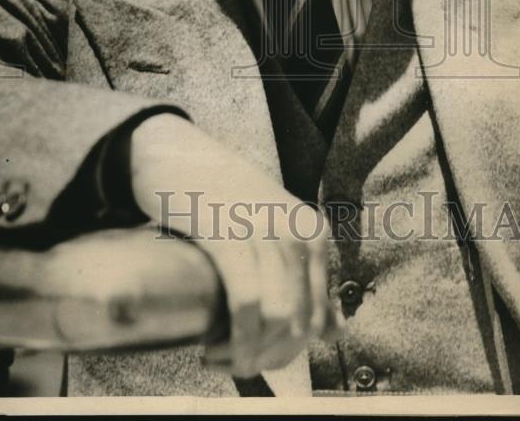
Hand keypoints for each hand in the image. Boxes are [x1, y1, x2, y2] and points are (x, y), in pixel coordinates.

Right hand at [129, 114, 341, 376]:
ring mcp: (268, 232)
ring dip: (247, 354)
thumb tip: (338, 332)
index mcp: (315, 235)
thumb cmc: (225, 202)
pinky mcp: (232, 236)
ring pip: (276, 320)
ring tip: (215, 357)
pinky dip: (234, 339)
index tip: (251, 361)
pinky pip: (247, 304)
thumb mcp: (275, 232)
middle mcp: (299, 233)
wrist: (181, 156)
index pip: (316, 319)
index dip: (285, 354)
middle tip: (229, 363)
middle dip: (265, 358)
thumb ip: (307, 278)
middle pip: (297, 325)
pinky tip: (209, 348)